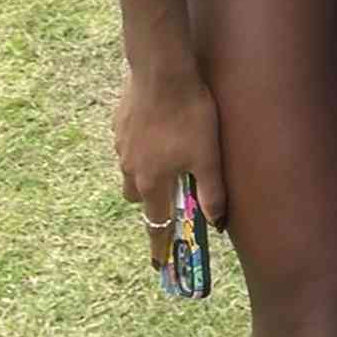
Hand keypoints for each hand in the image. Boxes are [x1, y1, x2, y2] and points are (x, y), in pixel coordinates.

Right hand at [113, 64, 225, 265]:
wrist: (161, 72)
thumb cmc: (189, 115)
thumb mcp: (208, 156)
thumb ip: (211, 191)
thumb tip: (217, 222)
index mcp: (152, 183)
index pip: (155, 225)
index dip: (159, 246)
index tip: (158, 264)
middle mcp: (130, 169)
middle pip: (139, 198)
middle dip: (153, 201)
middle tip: (174, 188)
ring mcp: (121, 146)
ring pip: (131, 170)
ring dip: (146, 171)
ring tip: (169, 152)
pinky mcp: (119, 124)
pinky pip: (128, 144)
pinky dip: (142, 145)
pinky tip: (159, 127)